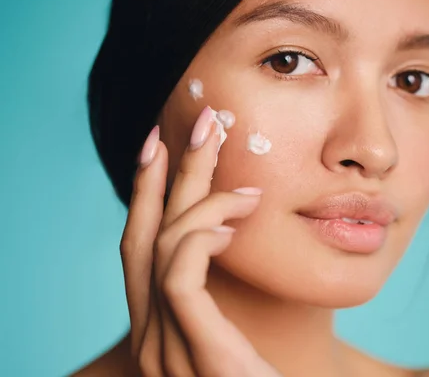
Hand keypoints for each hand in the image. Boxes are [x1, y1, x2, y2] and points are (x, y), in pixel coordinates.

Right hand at [120, 107, 281, 375]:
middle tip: (198, 123)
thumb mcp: (238, 340)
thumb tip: (237, 242)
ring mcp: (164, 346)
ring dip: (196, 194)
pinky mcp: (192, 352)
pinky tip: (236, 218)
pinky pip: (180, 275)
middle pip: (144, 234)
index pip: (142, 247)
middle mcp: (151, 333)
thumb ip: (223, 302)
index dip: (149, 193)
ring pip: (160, 245)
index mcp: (162, 326)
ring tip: (233, 167)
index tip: (163, 145)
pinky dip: (202, 235)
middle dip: (168, 173)